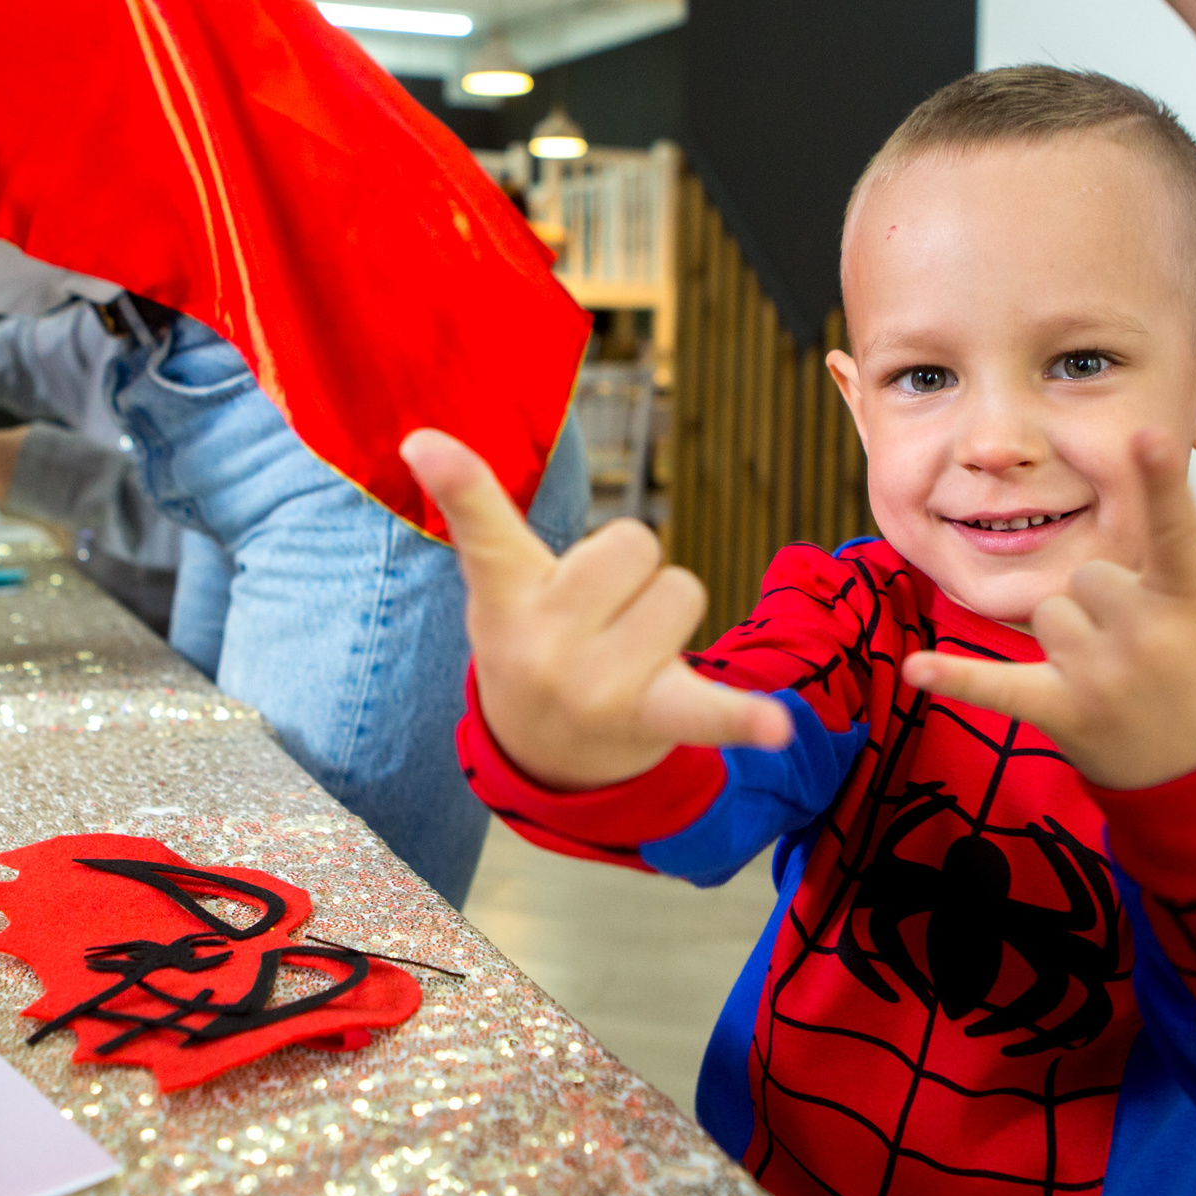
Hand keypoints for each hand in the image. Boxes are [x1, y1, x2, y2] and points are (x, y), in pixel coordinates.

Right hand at [401, 428, 790, 790]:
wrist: (543, 756)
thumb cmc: (531, 639)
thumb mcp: (501, 584)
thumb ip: (477, 512)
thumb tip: (419, 439)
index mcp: (503, 596)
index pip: (482, 527)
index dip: (457, 481)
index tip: (423, 442)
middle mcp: (542, 642)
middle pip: (634, 542)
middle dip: (631, 569)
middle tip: (599, 615)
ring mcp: (595, 686)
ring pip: (682, 589)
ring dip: (668, 615)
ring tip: (630, 653)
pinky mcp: (650, 720)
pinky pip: (709, 711)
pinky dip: (744, 719)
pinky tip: (776, 728)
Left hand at [904, 430, 1195, 790]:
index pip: (1177, 530)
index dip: (1160, 481)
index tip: (1144, 434)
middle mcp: (1144, 637)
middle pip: (1093, 574)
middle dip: (1112, 599)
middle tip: (1150, 645)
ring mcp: (1099, 677)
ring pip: (1053, 613)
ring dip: (1074, 636)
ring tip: (1119, 674)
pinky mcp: (1060, 712)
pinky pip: (998, 688)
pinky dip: (958, 681)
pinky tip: (915, 669)